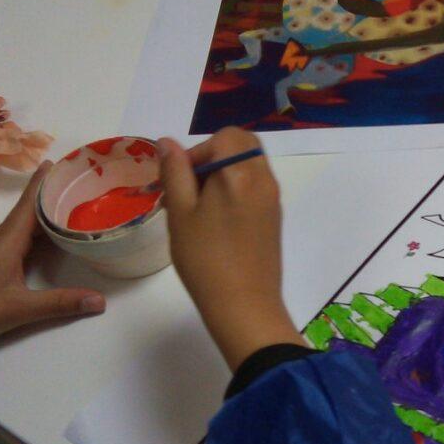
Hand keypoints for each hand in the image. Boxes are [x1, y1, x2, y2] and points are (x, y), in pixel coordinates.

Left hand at [0, 164, 105, 344]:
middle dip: (52, 197)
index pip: (29, 203)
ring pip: (22, 226)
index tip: (60, 160)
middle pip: (28, 211)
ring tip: (70, 209)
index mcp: (6, 240)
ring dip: (43, 216)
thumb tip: (101, 301)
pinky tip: (46, 240)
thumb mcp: (19, 309)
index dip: (44, 182)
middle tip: (80, 186)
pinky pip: (15, 238)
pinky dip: (34, 233)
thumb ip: (60, 303)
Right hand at [159, 129, 302, 370]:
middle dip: (213, 158)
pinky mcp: (275, 219)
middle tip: (190, 190)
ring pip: (249, 168)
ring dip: (223, 176)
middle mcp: (265, 180)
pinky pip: (256, 189)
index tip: (181, 181)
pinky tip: (216, 223)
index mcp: (241, 173)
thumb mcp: (180, 213)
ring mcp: (274, 200)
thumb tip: (168, 142)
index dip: (199, 151)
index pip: (226, 137)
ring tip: (198, 210)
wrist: (245, 306)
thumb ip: (175, 172)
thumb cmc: (206, 260)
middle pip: (243, 146)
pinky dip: (235, 192)